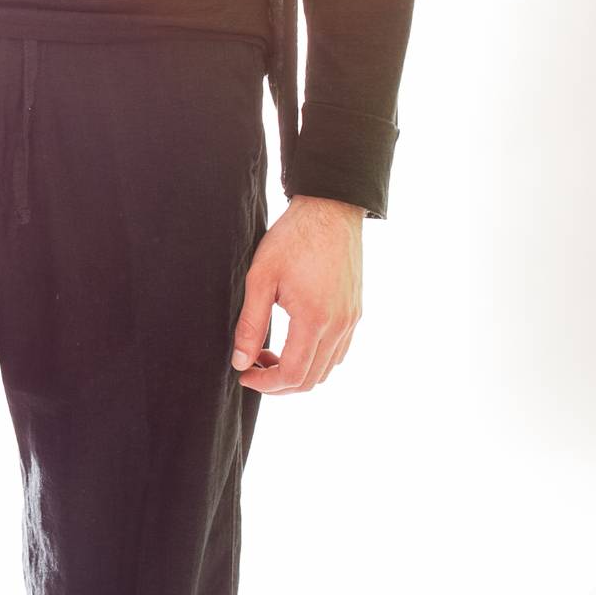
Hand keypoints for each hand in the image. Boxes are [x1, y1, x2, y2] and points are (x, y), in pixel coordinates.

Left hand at [230, 194, 363, 392]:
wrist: (329, 210)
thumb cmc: (292, 239)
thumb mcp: (260, 278)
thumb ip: (250, 324)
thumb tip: (240, 362)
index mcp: (314, 319)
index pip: (293, 374)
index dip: (265, 384)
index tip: (244, 374)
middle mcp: (339, 326)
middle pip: (311, 379)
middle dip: (279, 382)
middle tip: (252, 365)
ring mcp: (351, 320)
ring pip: (327, 369)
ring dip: (298, 371)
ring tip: (269, 352)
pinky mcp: (355, 311)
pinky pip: (338, 351)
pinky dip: (316, 358)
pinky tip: (293, 341)